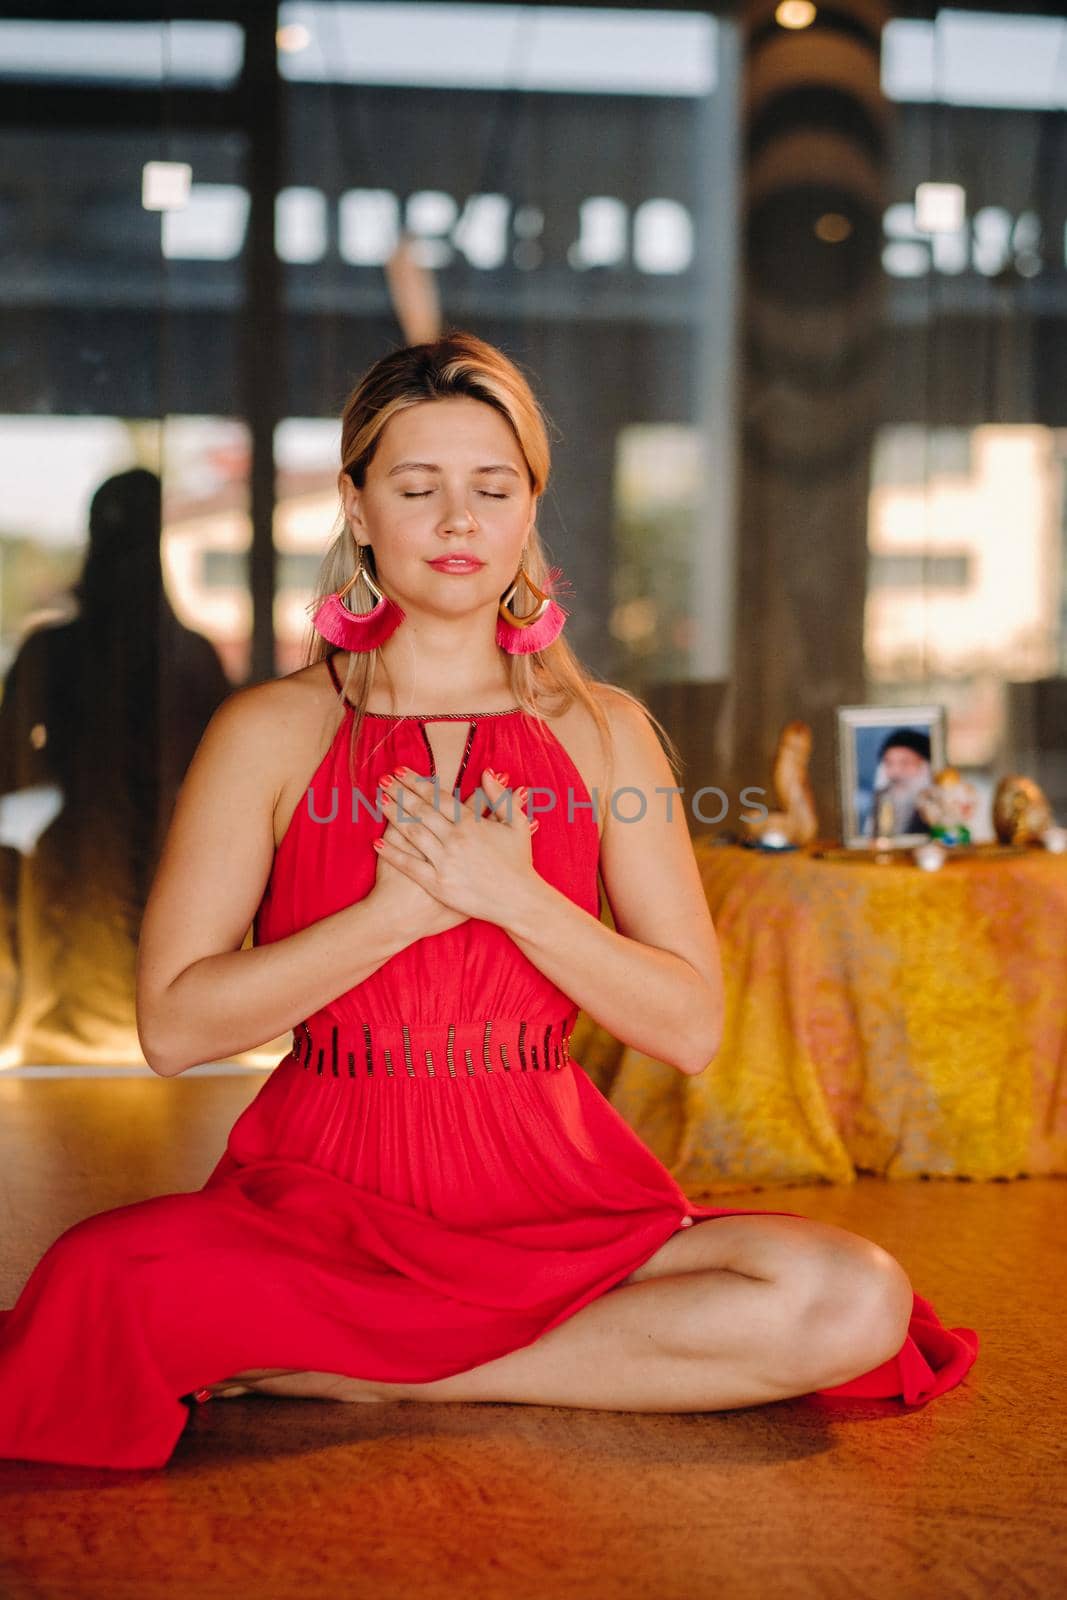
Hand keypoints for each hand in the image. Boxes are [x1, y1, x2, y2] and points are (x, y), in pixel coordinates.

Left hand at [373, 765, 541, 929]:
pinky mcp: (438, 884)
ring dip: (394, 815)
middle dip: (400, 793)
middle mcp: (455, 840)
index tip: (401, 772)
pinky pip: (409, 865)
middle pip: (420, 810)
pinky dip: (392, 852)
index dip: (417, 782)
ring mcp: (445, 862)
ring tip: (380, 801)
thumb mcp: (518, 824)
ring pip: (412, 833)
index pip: (437, 796)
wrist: (518, 901)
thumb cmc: (519, 862)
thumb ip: (501, 797)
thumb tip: (486, 773)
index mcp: (472, 824)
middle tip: (384, 780)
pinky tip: (378, 842)